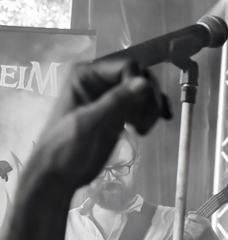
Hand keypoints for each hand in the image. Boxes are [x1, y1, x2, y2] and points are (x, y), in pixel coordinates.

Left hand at [24, 60, 169, 190]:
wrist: (61, 172)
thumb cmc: (67, 146)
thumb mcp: (91, 122)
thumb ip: (116, 101)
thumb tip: (145, 82)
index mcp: (87, 74)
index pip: (127, 66)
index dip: (138, 84)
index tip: (138, 110)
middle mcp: (101, 80)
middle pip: (140, 77)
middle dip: (149, 99)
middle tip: (144, 124)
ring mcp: (112, 97)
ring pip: (146, 92)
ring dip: (152, 109)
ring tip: (142, 130)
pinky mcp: (121, 113)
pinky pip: (145, 105)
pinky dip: (154, 113)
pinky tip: (154, 125)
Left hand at [184, 214, 219, 239]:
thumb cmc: (207, 231)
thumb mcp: (205, 222)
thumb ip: (197, 216)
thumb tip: (189, 212)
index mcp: (205, 222)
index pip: (193, 216)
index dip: (189, 216)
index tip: (190, 218)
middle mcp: (201, 228)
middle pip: (188, 222)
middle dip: (186, 222)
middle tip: (188, 223)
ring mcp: (197, 234)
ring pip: (185, 228)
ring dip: (185, 227)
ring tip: (188, 228)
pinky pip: (184, 234)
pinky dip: (184, 233)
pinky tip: (188, 233)